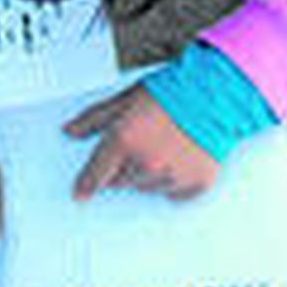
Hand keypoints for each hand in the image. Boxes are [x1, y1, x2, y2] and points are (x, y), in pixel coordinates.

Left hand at [64, 84, 219, 201]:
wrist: (216, 92)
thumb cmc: (172, 91)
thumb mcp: (125, 99)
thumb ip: (94, 118)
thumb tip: (70, 131)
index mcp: (124, 141)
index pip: (95, 175)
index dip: (85, 184)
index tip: (80, 193)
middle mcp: (146, 164)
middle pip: (120, 181)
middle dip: (122, 166)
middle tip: (138, 145)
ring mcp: (172, 177)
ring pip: (146, 187)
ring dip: (147, 173)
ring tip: (163, 146)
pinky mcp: (196, 184)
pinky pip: (174, 194)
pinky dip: (173, 182)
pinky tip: (179, 159)